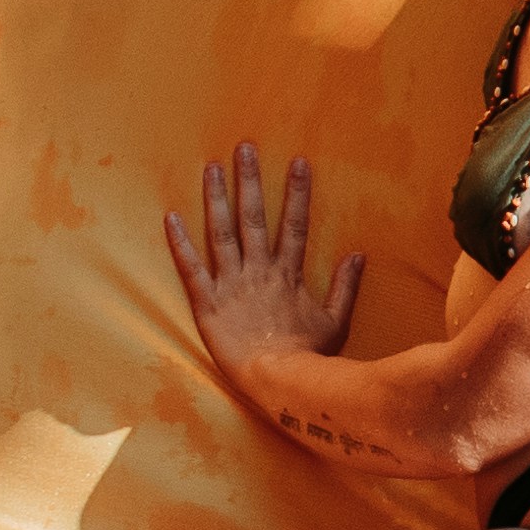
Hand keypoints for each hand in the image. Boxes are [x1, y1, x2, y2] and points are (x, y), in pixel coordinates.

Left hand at [165, 139, 365, 394]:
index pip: (295, 224)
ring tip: (211, 167)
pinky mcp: (207, 303)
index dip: (297, 192)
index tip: (298, 161)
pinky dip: (180, 243)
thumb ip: (345, 287)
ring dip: (216, 198)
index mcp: (288, 274)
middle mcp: (259, 271)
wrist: (279, 382)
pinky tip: (170, 217)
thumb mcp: (336, 322)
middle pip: (254, 217)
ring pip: (221, 233)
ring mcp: (231, 284)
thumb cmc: (308, 358)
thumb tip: (359, 255)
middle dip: (250, 180)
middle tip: (244, 147)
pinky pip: (191, 268)